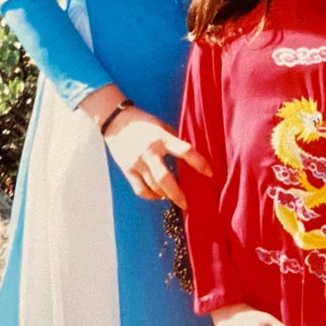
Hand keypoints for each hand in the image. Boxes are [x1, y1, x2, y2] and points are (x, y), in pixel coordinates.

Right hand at [97, 100, 211, 208]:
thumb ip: (174, 139)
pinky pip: (140, 190)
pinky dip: (151, 196)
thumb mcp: (161, 125)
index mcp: (161, 138)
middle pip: (165, 179)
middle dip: (177, 194)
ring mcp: (137, 163)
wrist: (115, 121)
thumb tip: (190, 154)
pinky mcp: (127, 170)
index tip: (209, 173)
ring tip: (174, 198)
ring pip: (153, 187)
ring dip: (165, 195)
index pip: (185, 151)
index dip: (199, 163)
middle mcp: (149, 152)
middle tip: (186, 204)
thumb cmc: (143, 122)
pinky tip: (158, 196)